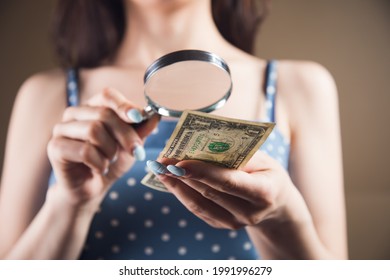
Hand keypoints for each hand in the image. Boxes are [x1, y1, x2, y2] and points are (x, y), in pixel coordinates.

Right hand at [47, 88, 158, 206]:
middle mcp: (75, 113)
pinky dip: (98, 163)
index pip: (107, 95)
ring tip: (110, 161)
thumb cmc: (110, 162)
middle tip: (137, 152)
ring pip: (93, 131)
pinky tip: (99, 169)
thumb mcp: (131, 145)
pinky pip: (84, 150)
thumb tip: (155, 115)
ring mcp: (61, 128)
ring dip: (110, 151)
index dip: (124, 105)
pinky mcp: (55, 147)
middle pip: (104, 114)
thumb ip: (141, 130)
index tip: (138, 118)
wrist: (91, 188)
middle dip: (126, 135)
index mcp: (93, 106)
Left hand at [152, 151, 295, 228]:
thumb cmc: (268, 174)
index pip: (228, 182)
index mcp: (263, 193)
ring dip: (175, 185)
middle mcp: (249, 213)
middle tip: (162, 159)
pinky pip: (198, 209)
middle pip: (209, 193)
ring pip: (198, 204)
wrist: (276, 205)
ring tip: (158, 168)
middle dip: (182, 175)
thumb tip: (202, 146)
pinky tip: (169, 180)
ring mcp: (235, 223)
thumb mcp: (263, 159)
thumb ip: (237, 155)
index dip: (202, 173)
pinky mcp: (222, 225)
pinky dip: (181, 193)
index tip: (178, 163)